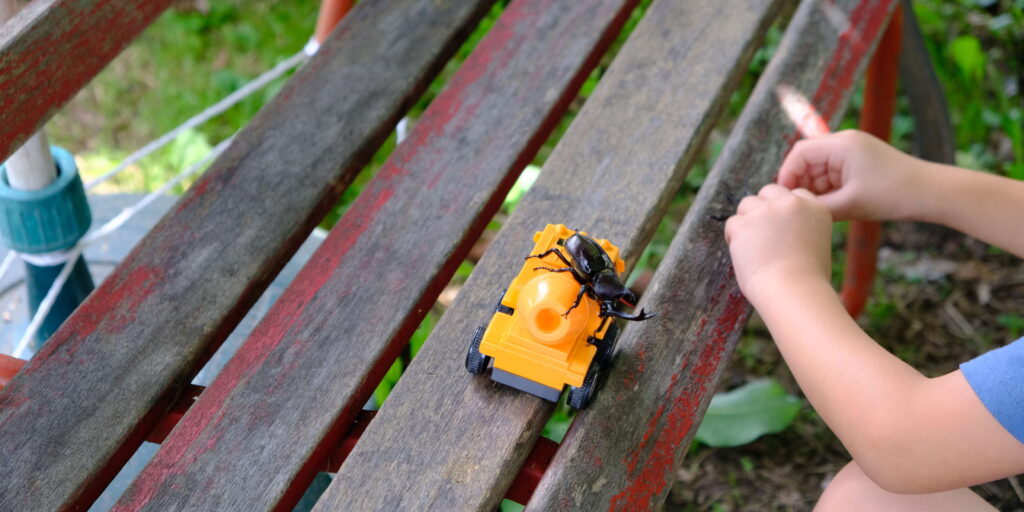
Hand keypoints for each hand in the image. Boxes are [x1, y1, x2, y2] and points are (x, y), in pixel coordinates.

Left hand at [724, 185, 832, 303]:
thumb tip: (780, 226)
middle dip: (762, 208)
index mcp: (815, 207)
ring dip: (747, 221)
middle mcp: (792, 203)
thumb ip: (801, 228)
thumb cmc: (807, 280)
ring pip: (747, 204)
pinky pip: (732, 224)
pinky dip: (734, 238)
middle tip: (762, 236)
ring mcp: (767, 211)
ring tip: (754, 249)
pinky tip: (745, 256)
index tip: (780, 227)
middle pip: (768, 191)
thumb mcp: (816, 244)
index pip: (795, 195)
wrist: (795, 291)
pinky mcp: (744, 223)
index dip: (783, 209)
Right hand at [777, 130, 927, 220]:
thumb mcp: (851, 204)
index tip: (785, 199)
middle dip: (801, 183)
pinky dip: (828, 190)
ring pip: (819, 170)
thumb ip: (819, 207)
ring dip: (815, 189)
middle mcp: (845, 142)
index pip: (799, 153)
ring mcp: (853, 152)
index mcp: (841, 144)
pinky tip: (830, 207)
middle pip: (807, 160)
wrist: (932, 193)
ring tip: (817, 210)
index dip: (787, 175)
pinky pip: (833, 175)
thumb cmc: (894, 195)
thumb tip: (795, 211)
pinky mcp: (860, 163)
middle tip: (798, 208)